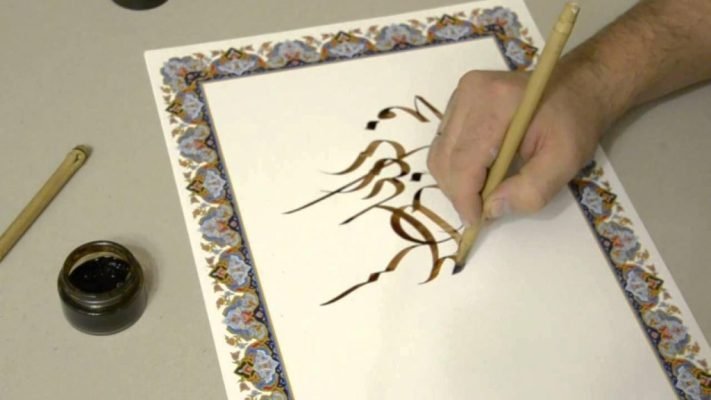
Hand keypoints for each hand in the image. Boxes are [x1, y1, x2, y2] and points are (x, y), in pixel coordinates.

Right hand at [427, 70, 604, 226]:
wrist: (578, 86)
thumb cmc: (575, 122)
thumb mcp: (566, 161)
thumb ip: (532, 190)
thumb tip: (491, 209)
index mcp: (496, 103)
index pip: (463, 161)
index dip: (464, 198)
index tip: (476, 221)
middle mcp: (470, 93)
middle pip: (444, 159)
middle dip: (458, 193)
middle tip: (482, 210)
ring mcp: (460, 94)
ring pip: (439, 154)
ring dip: (455, 180)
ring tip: (483, 190)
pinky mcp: (457, 100)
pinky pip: (443, 143)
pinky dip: (456, 166)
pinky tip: (481, 170)